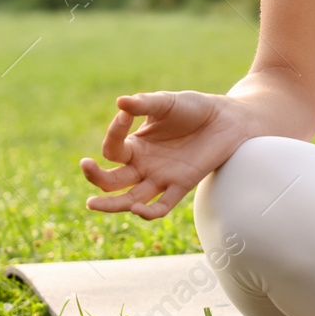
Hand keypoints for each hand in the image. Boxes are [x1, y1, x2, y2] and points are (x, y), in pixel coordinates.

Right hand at [80, 90, 248, 219]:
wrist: (228, 118)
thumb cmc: (195, 108)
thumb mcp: (167, 102)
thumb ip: (145, 104)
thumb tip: (120, 102)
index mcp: (136, 145)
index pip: (113, 149)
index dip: (113, 133)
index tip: (125, 113)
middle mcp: (144, 165)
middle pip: (111, 181)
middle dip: (95, 176)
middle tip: (86, 165)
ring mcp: (162, 177)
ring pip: (130, 199)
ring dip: (112, 204)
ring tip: (93, 204)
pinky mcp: (182, 185)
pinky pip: (162, 206)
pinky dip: (149, 212)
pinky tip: (138, 210)